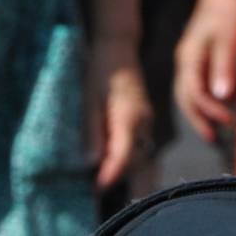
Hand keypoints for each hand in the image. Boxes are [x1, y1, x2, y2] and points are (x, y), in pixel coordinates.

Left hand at [87, 44, 153, 187]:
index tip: (95, 189)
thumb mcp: (89, 100)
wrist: (117, 47)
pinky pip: (137, 142)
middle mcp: (143, 121)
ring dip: (119, 164)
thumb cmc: (99, 70)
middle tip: (90, 183)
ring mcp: (146, 119)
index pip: (123, 156)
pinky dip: (123, 152)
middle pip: (133, 159)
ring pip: (137, 152)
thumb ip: (92, 132)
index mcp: (129, 117)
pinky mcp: (143, 117)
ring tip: (96, 172)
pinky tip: (106, 153)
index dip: (110, 176)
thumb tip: (92, 163)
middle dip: (114, 174)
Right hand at [172, 0, 235, 141]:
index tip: (228, 121)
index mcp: (188, 56)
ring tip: (214, 129)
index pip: (194, 93)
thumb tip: (221, 96)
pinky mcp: (197, 54)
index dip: (209, 110)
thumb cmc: (227, 9)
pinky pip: (195, 82)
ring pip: (188, 92)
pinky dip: (203, 98)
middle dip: (198, 119)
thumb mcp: (228, 37)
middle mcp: (184, 59)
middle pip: (184, 97)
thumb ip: (224, 66)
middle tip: (213, 139)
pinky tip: (217, 104)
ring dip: (200, 111)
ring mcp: (189, 57)